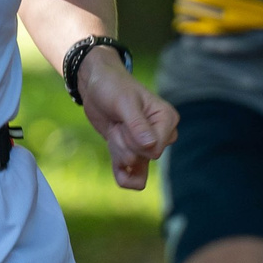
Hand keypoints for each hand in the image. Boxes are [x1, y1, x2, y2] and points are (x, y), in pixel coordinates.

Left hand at [76, 51, 177, 190]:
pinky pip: (134, 177)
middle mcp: (162, 134)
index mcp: (167, 119)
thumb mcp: (124, 102)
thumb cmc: (113, 86)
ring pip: (136, 167)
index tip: (124, 120)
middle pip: (145, 158)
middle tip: (118, 123)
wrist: (95, 85)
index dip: (134, 140)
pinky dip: (122, 173)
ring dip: (118, 152)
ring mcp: (147, 144)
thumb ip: (137, 125)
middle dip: (124, 144)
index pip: (155, 149)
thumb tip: (151, 147)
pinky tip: (116, 166)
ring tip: (115, 131)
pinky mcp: (133, 151)